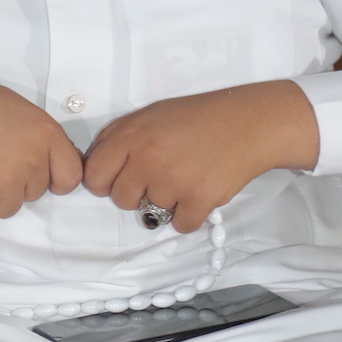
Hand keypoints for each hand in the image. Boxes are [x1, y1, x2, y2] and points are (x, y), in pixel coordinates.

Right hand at [0, 60, 82, 220]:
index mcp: (46, 134)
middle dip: (16, 183)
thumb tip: (51, 166)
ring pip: (9, 208)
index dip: (55, 178)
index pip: (70, 177)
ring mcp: (4, 182)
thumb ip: (41, 139)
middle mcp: (31, 161)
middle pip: (35, 194)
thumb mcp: (20, 110)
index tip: (40, 175)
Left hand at [81, 81, 319, 232]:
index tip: (122, 178)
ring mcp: (174, 181)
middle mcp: (148, 158)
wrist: (247, 123)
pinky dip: (189, 215)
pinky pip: (179, 226)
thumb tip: (94, 169)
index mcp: (131, 135)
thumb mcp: (150, 115)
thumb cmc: (196, 118)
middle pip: (120, 200)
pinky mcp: (200, 200)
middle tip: (160, 176)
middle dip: (136, 193)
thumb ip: (118, 138)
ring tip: (186, 177)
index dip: (106, 181)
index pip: (95, 177)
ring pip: (150, 214)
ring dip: (167, 202)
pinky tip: (199, 191)